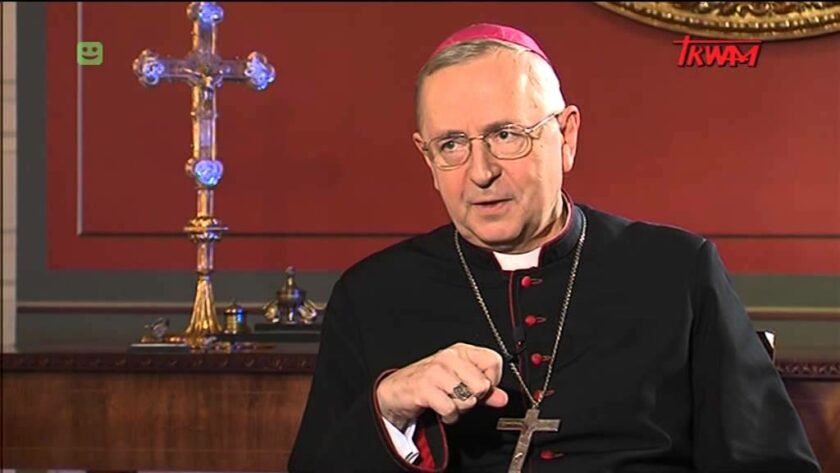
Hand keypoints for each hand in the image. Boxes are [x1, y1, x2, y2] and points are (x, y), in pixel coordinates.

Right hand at [376, 342, 508, 429]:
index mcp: (461, 351)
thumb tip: (503, 398)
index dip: (492, 381)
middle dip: (474, 398)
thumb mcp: (460, 382)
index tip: (482, 389)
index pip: (493, 361)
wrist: (398, 390)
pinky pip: (450, 407)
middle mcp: (449, 357)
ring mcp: (436, 371)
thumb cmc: (430, 383)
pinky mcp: (424, 387)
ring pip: (467, 397)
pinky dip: (449, 416)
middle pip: (482, 384)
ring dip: (460, 408)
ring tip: (449, 403)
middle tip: (460, 397)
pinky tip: (442, 410)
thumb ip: (485, 391)